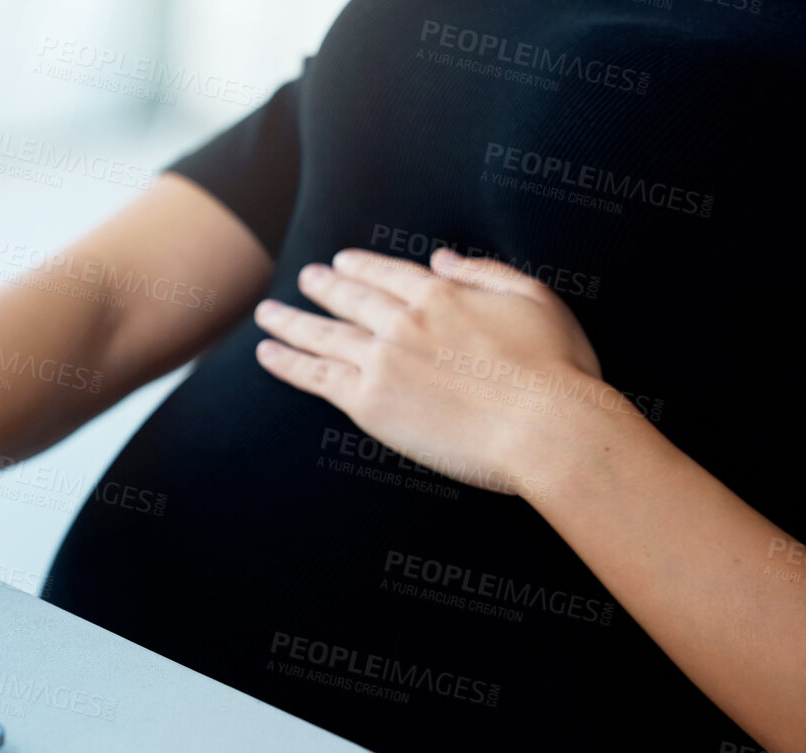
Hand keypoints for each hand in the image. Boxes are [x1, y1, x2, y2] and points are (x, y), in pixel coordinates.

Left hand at [252, 247, 614, 500]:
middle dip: (323, 285)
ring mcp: (381, 359)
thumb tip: (441, 256)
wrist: (543, 426)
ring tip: (268, 314)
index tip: (341, 261)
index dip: (360, 266)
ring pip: (323, 334)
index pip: (389, 274)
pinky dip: (286, 362)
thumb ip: (484, 272)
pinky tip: (267, 352)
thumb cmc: (555, 369)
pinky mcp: (367, 400)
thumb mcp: (534, 299)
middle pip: (350, 297)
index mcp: (443, 294)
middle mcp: (403, 320)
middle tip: (304, 279)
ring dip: (290, 320)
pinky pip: (315, 375)